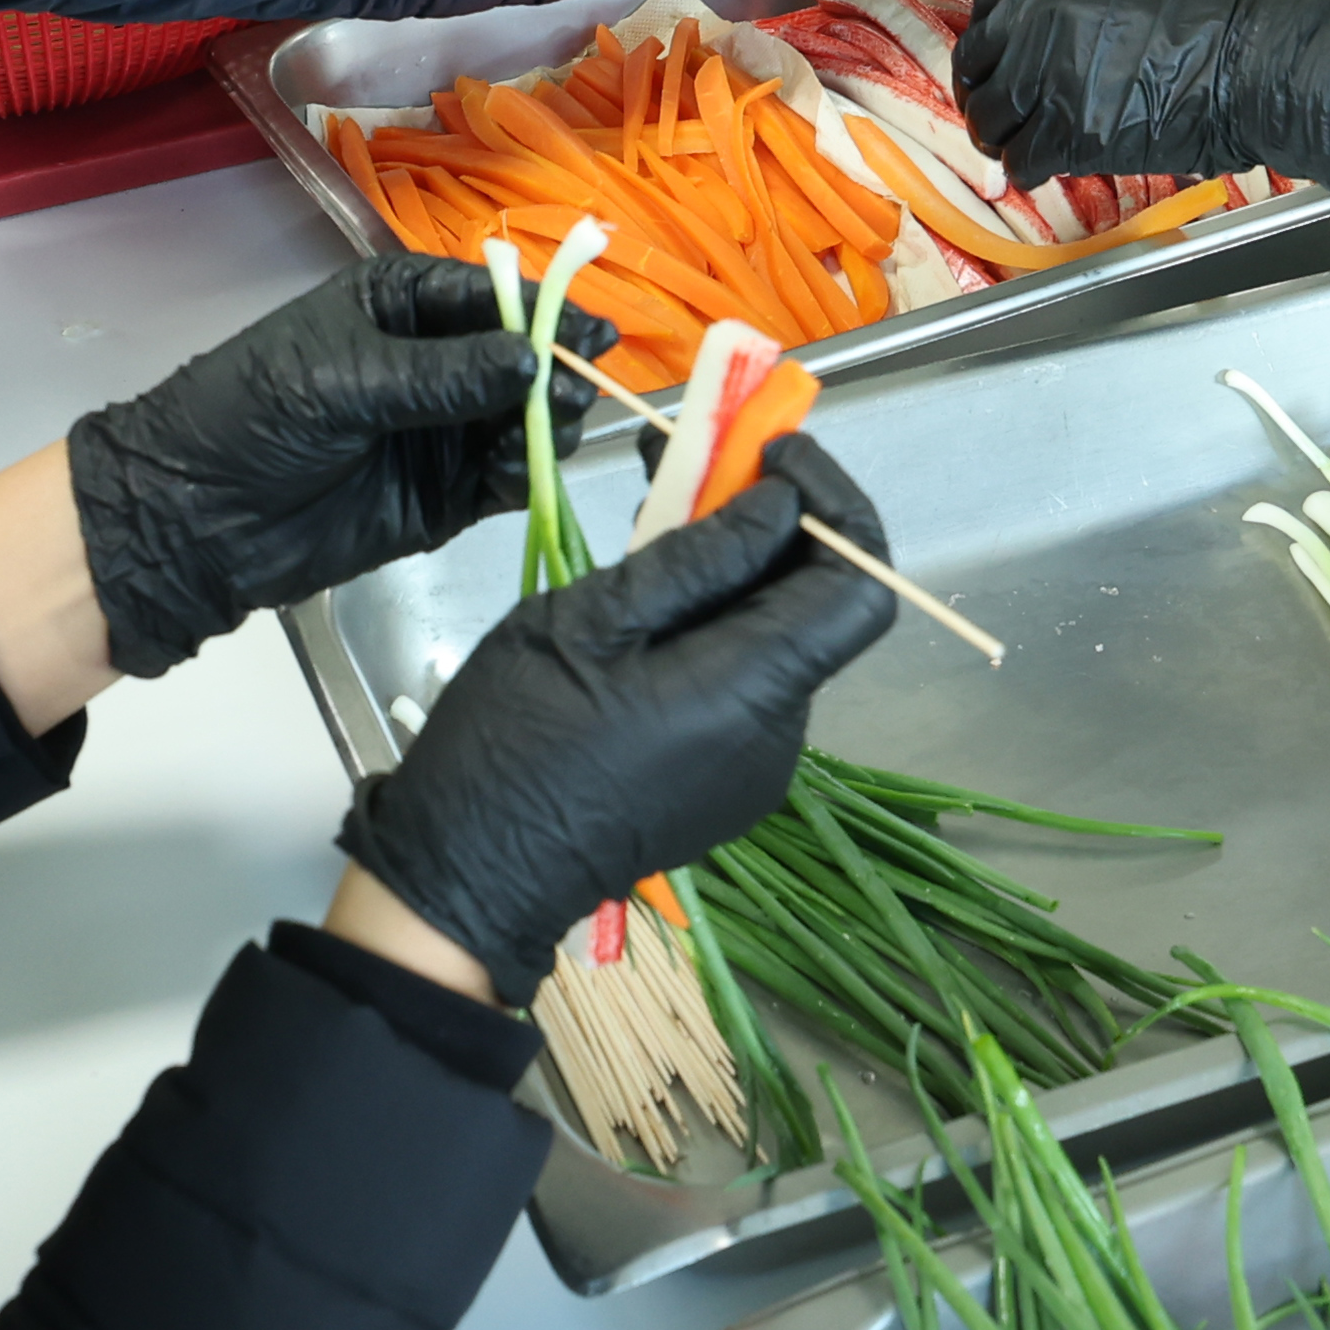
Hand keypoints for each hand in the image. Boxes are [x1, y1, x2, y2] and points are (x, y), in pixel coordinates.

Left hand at [65, 255, 610, 677]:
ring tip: (546, 429)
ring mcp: (441, 430)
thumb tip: (532, 361)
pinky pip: (505, 477)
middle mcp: (432, 361)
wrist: (195, 519)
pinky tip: (523, 470)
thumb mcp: (343, 380)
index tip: (593, 331)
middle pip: (518, 357)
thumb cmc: (251, 417)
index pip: (489, 295)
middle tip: (575, 389)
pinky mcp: (445, 495)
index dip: (543, 310)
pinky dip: (525, 473)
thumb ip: (442, 375)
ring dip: (544, 423)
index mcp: (398, 303)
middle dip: (552, 370)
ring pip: (522, 418)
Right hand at [336, 440, 903, 999]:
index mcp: (750, 693)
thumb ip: (696, 559)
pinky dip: (714, 625)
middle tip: (701, 464)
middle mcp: (777, 735)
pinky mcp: (724, 780)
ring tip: (658, 520)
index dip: (835, 506)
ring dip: (734, 573)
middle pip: (817, 608)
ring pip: (776, 640)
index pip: (859, 586)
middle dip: (772, 525)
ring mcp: (754, 766)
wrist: (470, 875)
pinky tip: (649, 602)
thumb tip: (779, 505)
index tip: (774, 455)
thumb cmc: (514, 743)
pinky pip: (743, 681)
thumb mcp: (588, 623)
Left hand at [952, 0, 1329, 196]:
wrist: (1247, 56)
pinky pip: (1021, 159)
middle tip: (1005, 119)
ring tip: (1023, 149)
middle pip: (976, 70)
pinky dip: (1028, 170)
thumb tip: (1059, 45)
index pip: (987, 15)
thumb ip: (1081, 6)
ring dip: (1003, 139)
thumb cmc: (1209, 16)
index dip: (990, 51)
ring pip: (991, 120)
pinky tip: (1045, 169)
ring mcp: (1044, 76)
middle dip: (987, 98)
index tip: (1000, 70)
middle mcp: (1034, 21)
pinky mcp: (1065, 130)